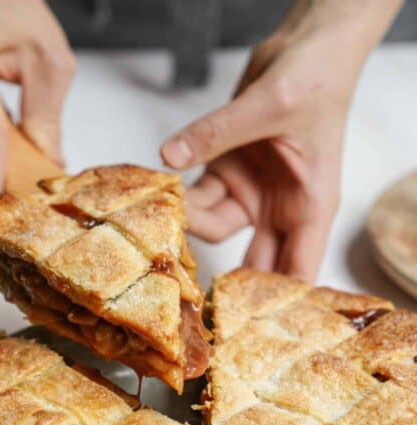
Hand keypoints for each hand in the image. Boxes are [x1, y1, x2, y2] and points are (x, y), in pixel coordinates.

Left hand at [161, 1, 401, 280]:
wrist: (307, 44)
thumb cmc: (315, 77)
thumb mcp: (270, 104)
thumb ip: (217, 133)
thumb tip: (170, 157)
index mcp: (310, 207)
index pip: (298, 270)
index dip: (273, 301)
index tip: (242, 324)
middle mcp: (281, 209)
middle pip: (254, 263)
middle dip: (224, 279)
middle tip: (191, 297)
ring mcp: (252, 194)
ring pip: (215, 229)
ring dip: (192, 223)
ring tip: (172, 208)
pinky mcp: (227, 174)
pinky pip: (198, 198)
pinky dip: (181, 196)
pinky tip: (166, 189)